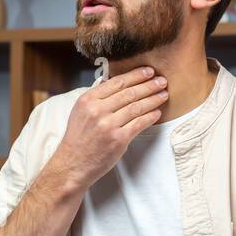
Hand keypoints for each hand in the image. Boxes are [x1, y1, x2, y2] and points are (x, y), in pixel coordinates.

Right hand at [50, 66, 168, 188]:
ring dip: (153, 99)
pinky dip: (150, 117)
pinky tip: (157, 113)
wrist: (73, 164)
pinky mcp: (118, 139)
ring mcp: (108, 125)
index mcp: (88, 100)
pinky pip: (139, 123)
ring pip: (136, 107)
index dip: (136, 75)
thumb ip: (97, 98)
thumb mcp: (80, 112)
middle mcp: (97, 110)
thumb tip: (118, 85)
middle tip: (161, 80)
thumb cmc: (78, 139)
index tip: (148, 71)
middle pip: (129, 92)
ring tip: (163, 94)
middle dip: (149, 85)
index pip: (116, 82)